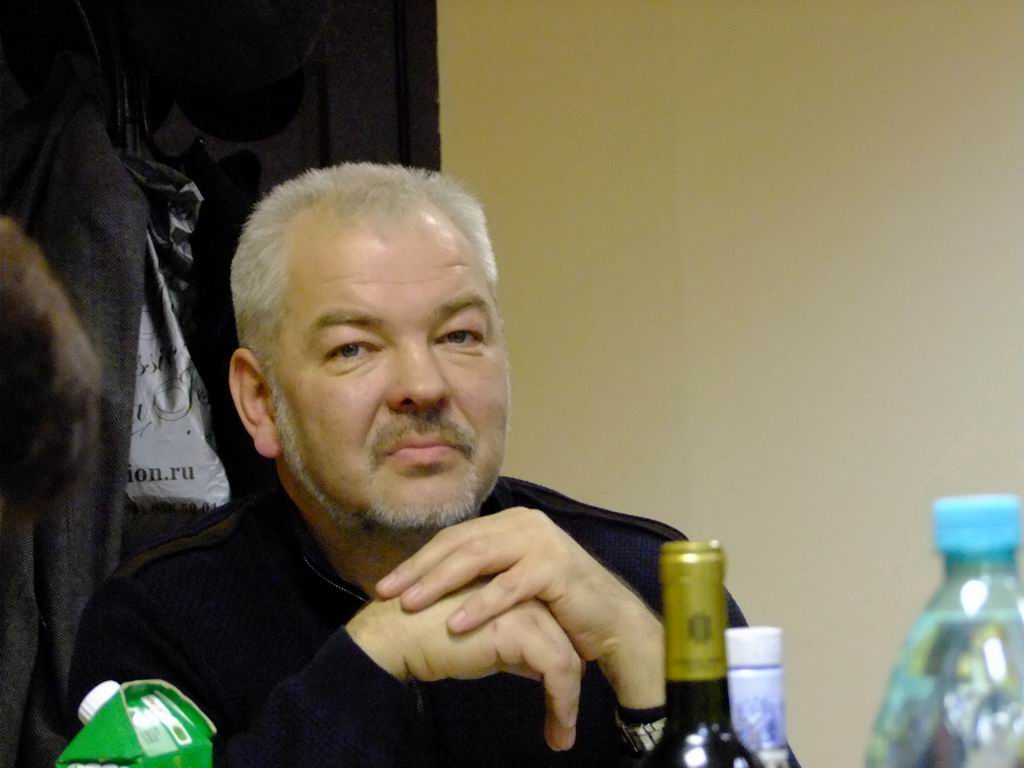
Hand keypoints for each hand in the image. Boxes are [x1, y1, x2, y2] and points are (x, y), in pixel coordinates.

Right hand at [347, 586, 581, 750]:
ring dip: (568, 702)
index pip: (554, 632)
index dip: (559, 670)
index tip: (560, 709)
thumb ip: (510, 651)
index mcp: (517, 592)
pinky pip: (556, 668)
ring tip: (562, 738)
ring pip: (566, 658)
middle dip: (569, 690)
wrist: (397, 634)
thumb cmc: (430, 638)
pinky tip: (557, 733)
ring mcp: (525, 608)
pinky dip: (562, 702)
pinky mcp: (520, 628)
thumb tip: (536, 670)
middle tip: (564, 731)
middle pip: (565, 644)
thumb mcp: (481, 644)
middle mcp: (526, 594)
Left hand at [374, 507, 663, 708]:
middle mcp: (524, 524)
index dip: (419, 560)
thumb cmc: (558, 608)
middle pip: (460, 543)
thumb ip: (483, 574)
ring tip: (410, 604)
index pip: (455, 537)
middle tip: (386, 592)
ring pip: (479, 558)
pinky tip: (455, 622)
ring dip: (440, 582)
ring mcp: (541, 541)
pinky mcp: (555, 566)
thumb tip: (434, 582)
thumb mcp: (513, 583)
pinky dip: (480, 604)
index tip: (387, 585)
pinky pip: (509, 587)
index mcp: (510, 523)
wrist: (611, 623)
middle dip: (419, 569)